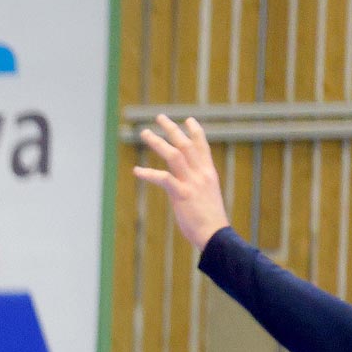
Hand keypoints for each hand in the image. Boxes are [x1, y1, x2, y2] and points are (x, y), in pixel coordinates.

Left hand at [133, 114, 232, 251]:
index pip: (202, 147)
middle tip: (159, 117)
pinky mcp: (182, 194)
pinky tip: (136, 171)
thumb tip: (191, 186)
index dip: (195, 132)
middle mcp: (201, 174)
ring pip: (174, 155)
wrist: (216, 235)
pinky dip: (148, 174)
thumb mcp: (208, 197)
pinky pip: (163, 179)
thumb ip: (199, 186)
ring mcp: (191, 183)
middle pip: (186, 144)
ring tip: (144, 133)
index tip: (187, 120)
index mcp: (208, 174)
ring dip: (157, 142)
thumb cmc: (210, 221)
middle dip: (172, 129)